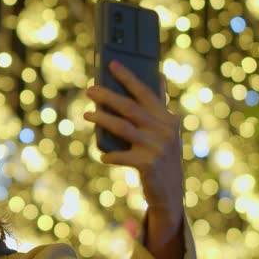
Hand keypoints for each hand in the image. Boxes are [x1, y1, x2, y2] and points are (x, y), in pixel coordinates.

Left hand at [84, 61, 184, 257]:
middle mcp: (164, 130)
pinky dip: (109, 155)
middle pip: (130, 107)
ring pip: (122, 128)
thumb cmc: (161, 158)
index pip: (146, 92)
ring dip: (102, 120)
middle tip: (89, 90)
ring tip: (87, 115)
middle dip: (107, 97)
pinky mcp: (148, 164)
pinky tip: (102, 155)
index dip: (128, 77)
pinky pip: (121, 156)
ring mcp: (156, 147)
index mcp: (168, 118)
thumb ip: (159, 107)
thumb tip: (157, 77)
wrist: (171, 194)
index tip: (112, 64)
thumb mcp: (166, 132)